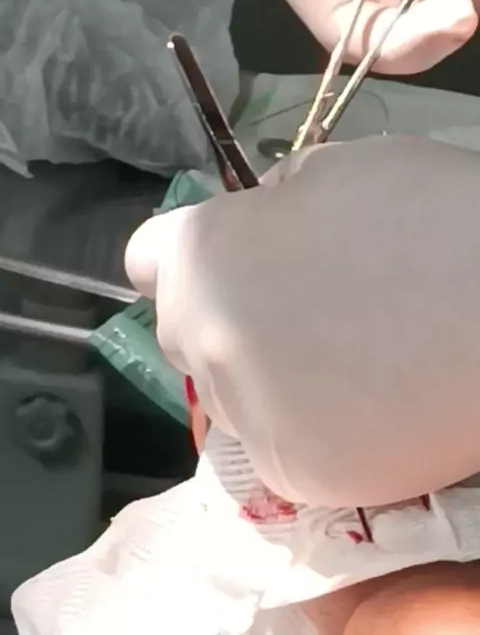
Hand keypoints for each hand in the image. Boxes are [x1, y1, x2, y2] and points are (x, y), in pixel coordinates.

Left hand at [126, 136, 479, 507]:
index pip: (151, 257)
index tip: (230, 255)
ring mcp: (250, 416)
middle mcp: (205, 342)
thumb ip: (275, 202)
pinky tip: (373, 400)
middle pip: (190, 328)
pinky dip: (316, 426)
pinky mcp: (299, 475)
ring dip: (271, 374)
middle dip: (231, 312)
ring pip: (236, 392)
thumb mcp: (340, 169)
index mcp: (204, 257)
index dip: (194, 250)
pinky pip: (285, 443)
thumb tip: (265, 222)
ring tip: (352, 356)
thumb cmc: (426, 214)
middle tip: (305, 305)